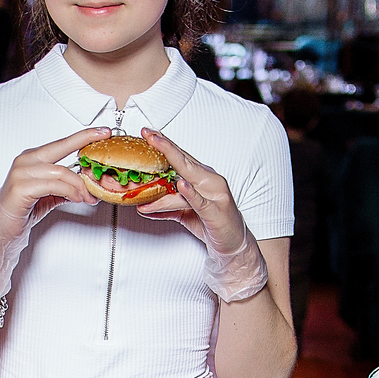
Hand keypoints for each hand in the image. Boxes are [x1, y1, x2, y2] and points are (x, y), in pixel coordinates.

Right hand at [0, 127, 109, 236]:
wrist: (0, 229)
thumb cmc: (20, 211)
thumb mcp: (49, 196)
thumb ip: (65, 187)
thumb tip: (87, 186)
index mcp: (32, 158)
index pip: (61, 143)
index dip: (83, 136)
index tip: (102, 132)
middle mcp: (25, 161)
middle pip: (61, 147)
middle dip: (85, 144)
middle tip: (102, 151)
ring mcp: (21, 173)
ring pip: (61, 171)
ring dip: (79, 186)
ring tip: (87, 197)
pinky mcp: (21, 188)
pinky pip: (54, 186)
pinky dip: (70, 192)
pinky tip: (76, 199)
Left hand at [138, 130, 244, 250]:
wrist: (234, 244)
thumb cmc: (213, 224)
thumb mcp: (185, 213)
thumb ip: (166, 207)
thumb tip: (144, 205)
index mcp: (202, 178)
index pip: (181, 157)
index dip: (164, 144)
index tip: (148, 133)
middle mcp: (209, 181)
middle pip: (184, 160)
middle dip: (164, 147)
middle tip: (148, 135)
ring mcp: (215, 194)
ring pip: (188, 178)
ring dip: (168, 168)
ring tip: (154, 157)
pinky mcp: (215, 211)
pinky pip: (200, 200)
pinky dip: (190, 192)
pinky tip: (181, 185)